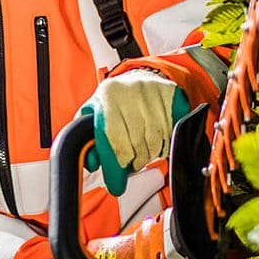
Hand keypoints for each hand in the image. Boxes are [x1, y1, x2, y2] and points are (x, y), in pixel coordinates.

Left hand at [80, 70, 189, 194]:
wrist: (139, 77)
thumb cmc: (114, 100)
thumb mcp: (94, 112)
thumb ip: (88, 138)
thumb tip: (92, 163)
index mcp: (107, 95)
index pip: (114, 138)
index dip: (116, 163)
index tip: (116, 182)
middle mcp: (129, 91)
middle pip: (137, 142)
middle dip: (135, 161)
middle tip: (132, 165)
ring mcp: (151, 91)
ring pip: (156, 139)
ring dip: (151, 154)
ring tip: (144, 154)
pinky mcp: (169, 94)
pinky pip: (171, 131)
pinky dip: (165, 144)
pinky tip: (158, 142)